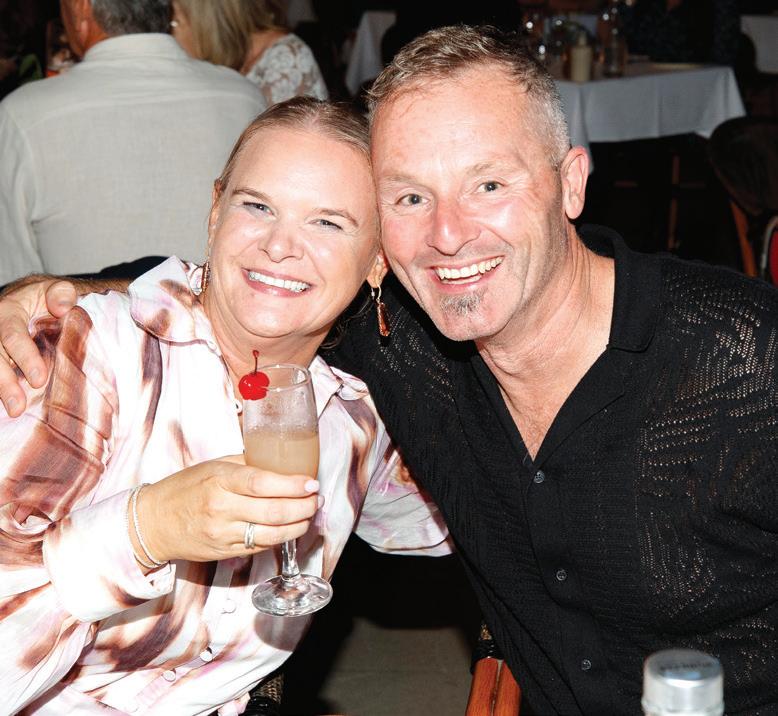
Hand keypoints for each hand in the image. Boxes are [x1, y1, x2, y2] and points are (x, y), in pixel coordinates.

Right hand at [0, 279, 76, 415]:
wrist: (33, 301)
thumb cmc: (48, 298)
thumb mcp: (57, 289)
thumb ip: (62, 293)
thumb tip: (63, 307)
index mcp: (8, 312)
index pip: (12, 335)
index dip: (24, 357)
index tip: (40, 379)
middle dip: (5, 382)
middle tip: (18, 406)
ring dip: (0, 389)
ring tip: (14, 411)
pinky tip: (6, 406)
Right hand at [134, 455, 321, 562]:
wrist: (153, 522)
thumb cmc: (185, 488)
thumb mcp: (214, 466)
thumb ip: (247, 464)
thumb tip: (283, 461)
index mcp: (219, 480)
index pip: (263, 483)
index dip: (293, 485)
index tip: (311, 483)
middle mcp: (222, 508)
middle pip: (274, 511)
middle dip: (303, 506)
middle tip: (316, 499)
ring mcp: (224, 534)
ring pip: (272, 534)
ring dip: (299, 525)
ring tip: (310, 514)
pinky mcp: (226, 553)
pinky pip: (261, 546)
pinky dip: (281, 537)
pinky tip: (292, 527)